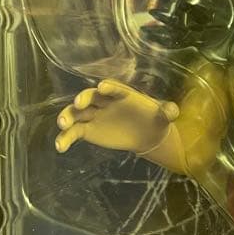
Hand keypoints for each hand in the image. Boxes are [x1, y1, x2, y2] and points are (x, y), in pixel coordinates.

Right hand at [55, 80, 178, 154]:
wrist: (145, 133)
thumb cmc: (154, 119)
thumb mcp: (163, 116)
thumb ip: (168, 112)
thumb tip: (174, 111)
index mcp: (123, 94)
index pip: (114, 88)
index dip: (108, 87)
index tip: (102, 87)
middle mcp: (105, 101)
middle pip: (91, 96)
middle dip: (83, 98)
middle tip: (78, 103)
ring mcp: (94, 115)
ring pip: (77, 113)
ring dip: (68, 116)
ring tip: (62, 124)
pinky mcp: (88, 130)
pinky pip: (74, 132)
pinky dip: (65, 138)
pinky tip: (60, 147)